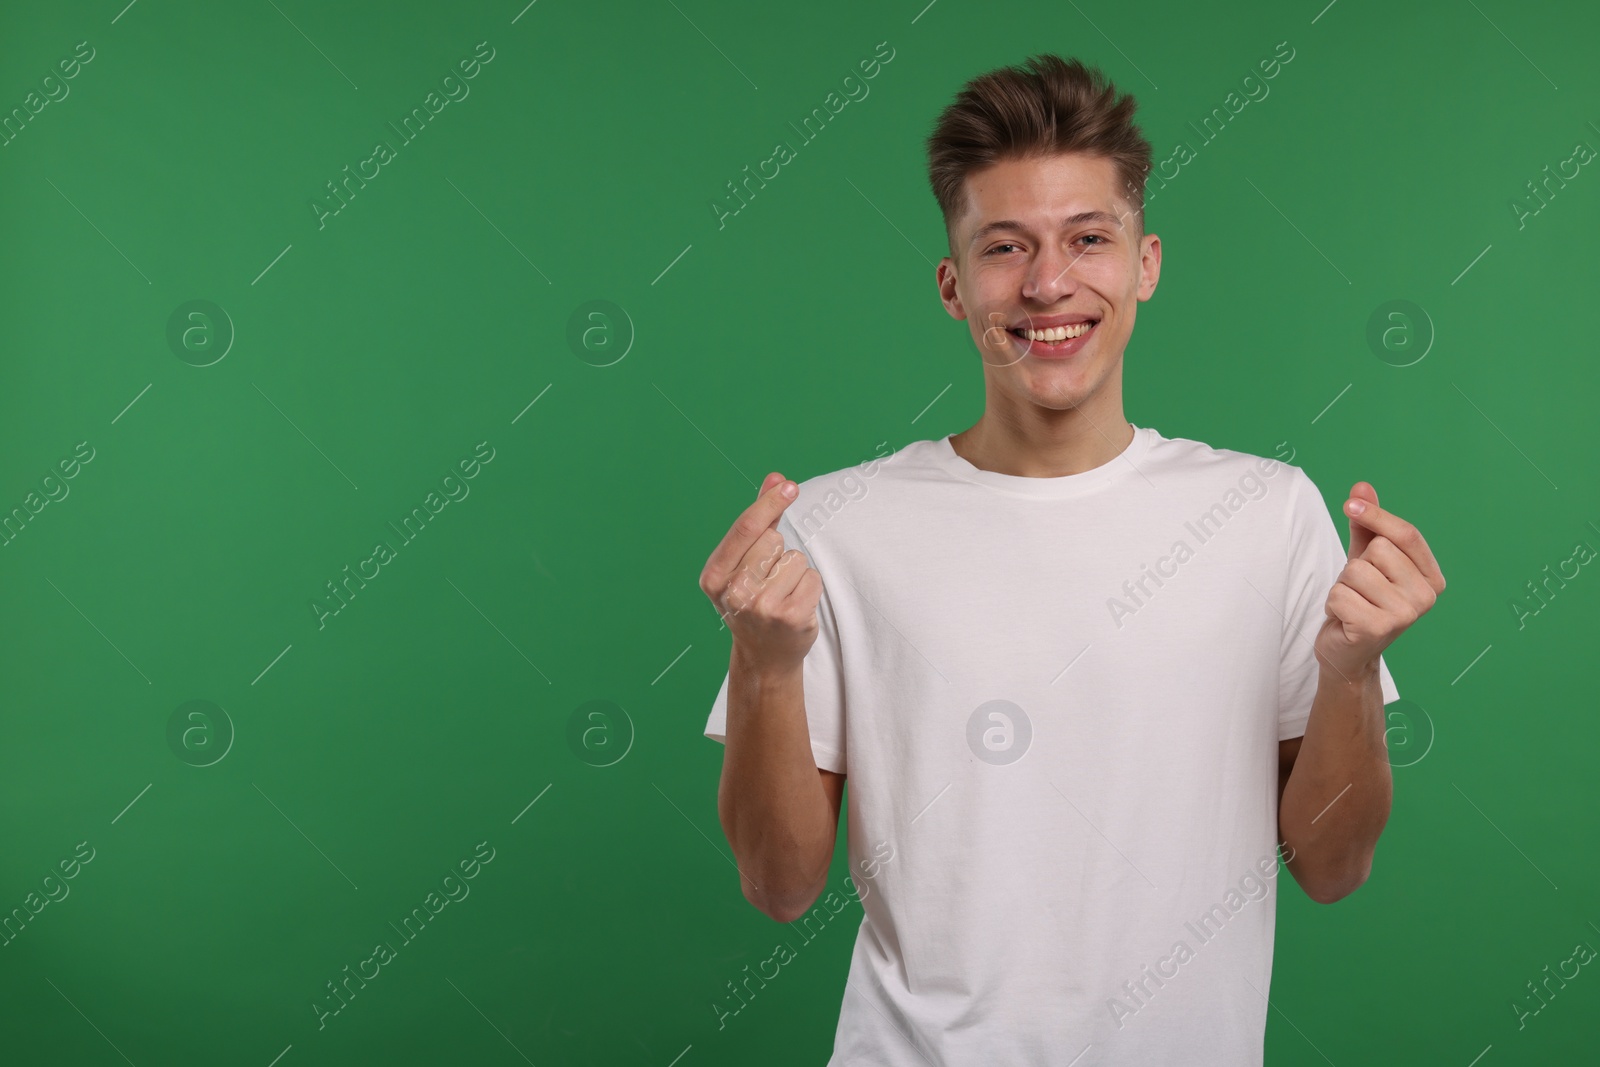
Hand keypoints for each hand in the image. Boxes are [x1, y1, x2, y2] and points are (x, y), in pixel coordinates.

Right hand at [699, 472, 822, 671]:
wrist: (764, 654)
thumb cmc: (752, 599)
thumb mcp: (744, 561)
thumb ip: (760, 519)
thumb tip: (775, 478)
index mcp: (714, 576)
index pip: (745, 529)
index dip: (769, 503)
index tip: (789, 486)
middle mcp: (734, 593)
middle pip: (773, 540)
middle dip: (778, 552)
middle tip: (768, 580)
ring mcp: (762, 608)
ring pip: (796, 558)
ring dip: (794, 571)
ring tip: (781, 594)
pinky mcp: (790, 617)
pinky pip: (812, 577)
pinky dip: (809, 587)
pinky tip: (795, 604)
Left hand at [1314, 482, 1445, 682]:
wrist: (1348, 653)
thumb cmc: (1361, 601)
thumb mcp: (1365, 559)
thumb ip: (1367, 525)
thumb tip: (1362, 486)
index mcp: (1432, 578)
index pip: (1406, 534)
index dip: (1376, 515)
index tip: (1349, 504)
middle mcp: (1426, 597)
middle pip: (1378, 550)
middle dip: (1356, 565)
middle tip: (1359, 590)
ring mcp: (1405, 615)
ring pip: (1355, 571)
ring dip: (1343, 586)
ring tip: (1353, 604)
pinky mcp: (1378, 629)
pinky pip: (1339, 594)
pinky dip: (1333, 604)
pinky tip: (1345, 619)